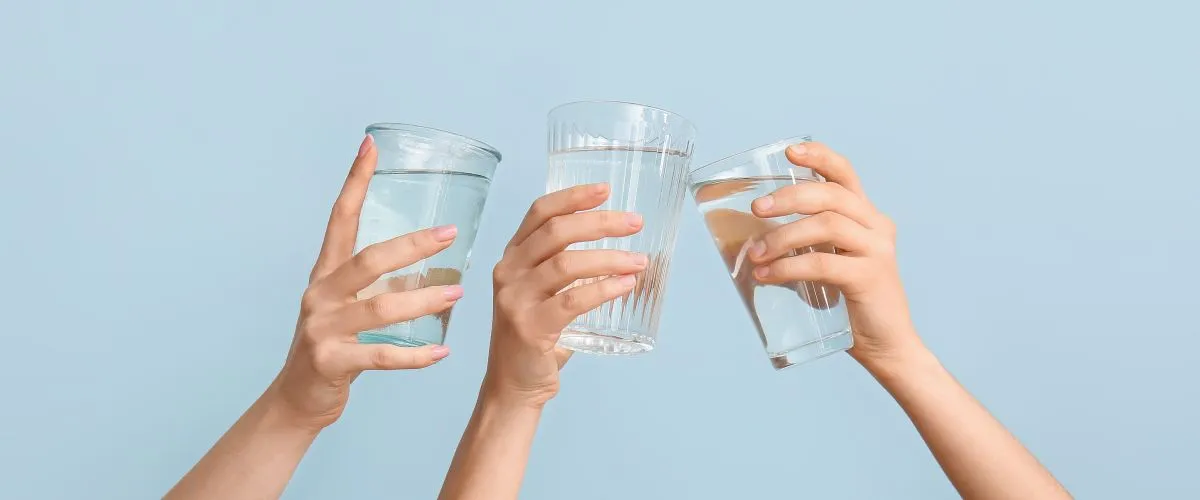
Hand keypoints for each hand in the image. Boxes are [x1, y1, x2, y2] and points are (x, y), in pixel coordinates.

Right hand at [272, 135, 460, 429]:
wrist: (299, 398)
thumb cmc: (333, 344)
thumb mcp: (346, 303)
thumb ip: (375, 280)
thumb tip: (423, 251)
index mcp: (325, 273)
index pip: (339, 218)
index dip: (355, 182)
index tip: (370, 146)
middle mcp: (319, 294)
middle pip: (369, 260)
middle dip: (412, 246)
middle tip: (450, 235)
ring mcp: (322, 329)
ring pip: (381, 309)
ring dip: (424, 301)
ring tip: (458, 294)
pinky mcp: (331, 362)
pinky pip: (381, 356)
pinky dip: (415, 356)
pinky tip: (442, 353)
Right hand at [484, 183, 646, 406]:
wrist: (513, 385)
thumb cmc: (536, 336)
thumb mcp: (543, 293)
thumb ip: (567, 269)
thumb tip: (623, 251)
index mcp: (512, 258)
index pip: (539, 213)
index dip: (573, 197)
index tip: (606, 189)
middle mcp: (508, 272)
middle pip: (556, 232)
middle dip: (600, 222)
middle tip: (634, 223)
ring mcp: (516, 299)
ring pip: (565, 264)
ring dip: (609, 258)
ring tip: (639, 261)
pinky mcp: (530, 327)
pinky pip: (572, 301)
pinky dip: (603, 289)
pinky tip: (626, 285)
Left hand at [746, 142, 918, 365]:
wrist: (888, 348)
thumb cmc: (851, 305)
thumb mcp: (831, 263)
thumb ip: (807, 246)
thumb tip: (751, 240)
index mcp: (866, 217)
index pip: (845, 174)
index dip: (819, 157)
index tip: (790, 151)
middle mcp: (877, 226)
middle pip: (831, 195)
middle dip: (789, 198)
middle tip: (757, 210)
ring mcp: (877, 251)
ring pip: (827, 225)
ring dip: (783, 236)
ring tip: (756, 254)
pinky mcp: (870, 277)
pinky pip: (823, 263)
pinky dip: (789, 267)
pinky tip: (767, 275)